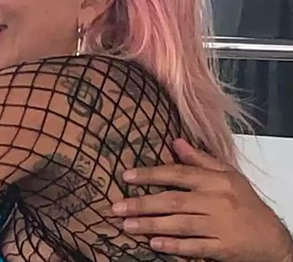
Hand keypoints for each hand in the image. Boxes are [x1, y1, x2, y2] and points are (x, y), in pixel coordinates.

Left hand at [110, 138, 292, 261]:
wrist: (273, 238)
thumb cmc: (246, 204)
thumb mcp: (228, 176)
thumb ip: (200, 160)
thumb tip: (175, 142)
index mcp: (216, 181)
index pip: (178, 174)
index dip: (151, 174)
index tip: (126, 176)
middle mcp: (217, 202)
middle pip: (174, 201)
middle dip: (142, 204)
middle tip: (117, 207)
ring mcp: (220, 226)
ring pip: (180, 224)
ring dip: (151, 225)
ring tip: (127, 225)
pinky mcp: (223, 248)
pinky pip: (195, 246)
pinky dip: (175, 246)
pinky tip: (154, 244)